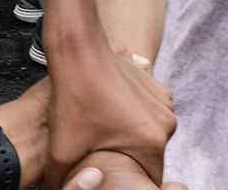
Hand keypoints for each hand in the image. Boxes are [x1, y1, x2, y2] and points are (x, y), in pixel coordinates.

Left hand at [44, 43, 176, 188]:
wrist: (79, 51)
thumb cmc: (73, 99)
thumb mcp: (61, 151)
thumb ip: (63, 182)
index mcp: (151, 143)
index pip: (147, 180)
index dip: (127, 181)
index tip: (110, 175)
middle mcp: (166, 123)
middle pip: (150, 156)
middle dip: (129, 158)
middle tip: (102, 150)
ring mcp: (165, 102)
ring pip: (150, 135)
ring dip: (133, 137)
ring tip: (105, 129)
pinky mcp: (159, 87)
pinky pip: (150, 114)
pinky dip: (136, 117)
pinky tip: (111, 111)